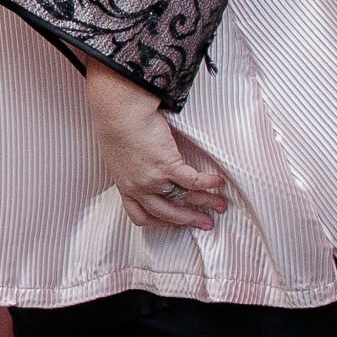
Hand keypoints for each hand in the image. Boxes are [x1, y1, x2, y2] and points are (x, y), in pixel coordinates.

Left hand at [84, 62, 227, 230]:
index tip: (175, 223)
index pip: (141, 215)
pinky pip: (192, 181)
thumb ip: (132, 168)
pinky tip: (218, 182)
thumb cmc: (115, 126)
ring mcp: (152, 180)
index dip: (160, 222)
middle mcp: (138, 188)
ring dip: (205, 203)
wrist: (118, 112)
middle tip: (205, 223)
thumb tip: (146, 167)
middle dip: (189, 220)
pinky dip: (208, 183)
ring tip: (220, 205)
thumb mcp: (119, 156)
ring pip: (183, 199)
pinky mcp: (166, 166)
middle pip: (166, 214)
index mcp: (125, 186)